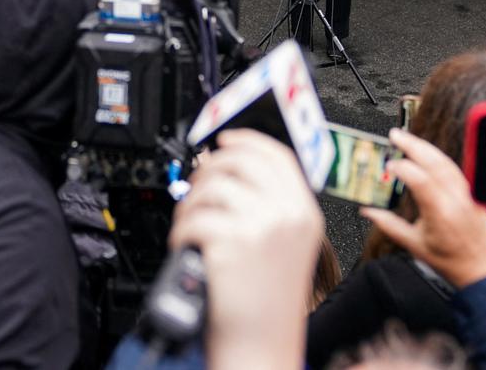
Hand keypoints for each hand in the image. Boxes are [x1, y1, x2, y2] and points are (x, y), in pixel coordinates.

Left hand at [169, 130, 322, 369]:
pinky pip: (193, 218)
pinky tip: (187, 247)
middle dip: (208, 170)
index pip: (276, 155)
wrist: (262, 347)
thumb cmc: (267, 303)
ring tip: (190, 226)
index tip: (223, 139)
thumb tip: (228, 169)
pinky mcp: (233, 241)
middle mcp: (288, 213)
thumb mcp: (287, 245)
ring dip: (190, 204)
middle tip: (196, 188)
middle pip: (239, 161)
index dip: (245, 140)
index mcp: (304, 211)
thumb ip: (270, 205)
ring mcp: (262, 225)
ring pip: (211, 187)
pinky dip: (181, 232)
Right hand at [362, 128, 485, 288]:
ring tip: (408, 139)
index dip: (402, 167)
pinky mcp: (473, 194)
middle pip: (435, 162)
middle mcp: (457, 199)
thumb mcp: (415, 246)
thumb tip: (368, 211)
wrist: (484, 271)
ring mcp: (468, 194)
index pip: (420, 179)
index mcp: (441, 213)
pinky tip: (428, 155)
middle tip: (395, 135)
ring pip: (446, 162)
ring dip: (426, 148)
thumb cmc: (453, 263)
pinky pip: (455, 169)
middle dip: (413, 145)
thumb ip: (389, 225)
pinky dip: (439, 158)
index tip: (389, 164)